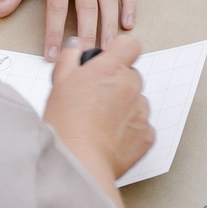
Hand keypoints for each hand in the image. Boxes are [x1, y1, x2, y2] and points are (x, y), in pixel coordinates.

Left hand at [0, 0, 135, 52]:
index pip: (56, 6)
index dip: (54, 32)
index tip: (52, 54)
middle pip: (86, 7)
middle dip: (86, 34)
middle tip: (85, 58)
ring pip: (109, 1)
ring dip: (109, 26)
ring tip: (107, 49)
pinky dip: (130, 6)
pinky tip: (127, 25)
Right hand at [42, 33, 155, 185]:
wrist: (77, 162)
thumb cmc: (65, 125)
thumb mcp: (59, 83)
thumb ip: (70, 58)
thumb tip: (75, 46)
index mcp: (111, 69)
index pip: (130, 45)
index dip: (121, 52)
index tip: (112, 61)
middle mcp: (131, 86)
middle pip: (131, 76)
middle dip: (117, 84)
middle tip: (96, 101)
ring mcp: (141, 111)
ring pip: (137, 102)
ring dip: (124, 108)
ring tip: (100, 124)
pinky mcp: (146, 135)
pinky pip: (142, 126)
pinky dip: (130, 131)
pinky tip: (109, 138)